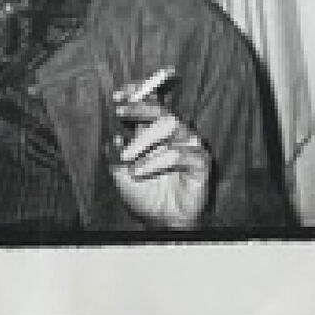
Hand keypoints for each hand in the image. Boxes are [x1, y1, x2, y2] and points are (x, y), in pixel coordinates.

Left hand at [106, 82, 211, 230]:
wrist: (161, 222)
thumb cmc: (143, 194)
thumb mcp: (120, 172)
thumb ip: (115, 151)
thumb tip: (114, 133)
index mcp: (154, 130)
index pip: (150, 102)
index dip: (137, 93)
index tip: (117, 95)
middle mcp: (173, 133)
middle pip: (161, 108)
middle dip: (139, 106)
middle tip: (120, 111)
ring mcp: (188, 145)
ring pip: (171, 126)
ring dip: (144, 140)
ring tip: (127, 158)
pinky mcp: (201, 161)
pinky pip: (179, 153)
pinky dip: (156, 162)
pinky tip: (140, 171)